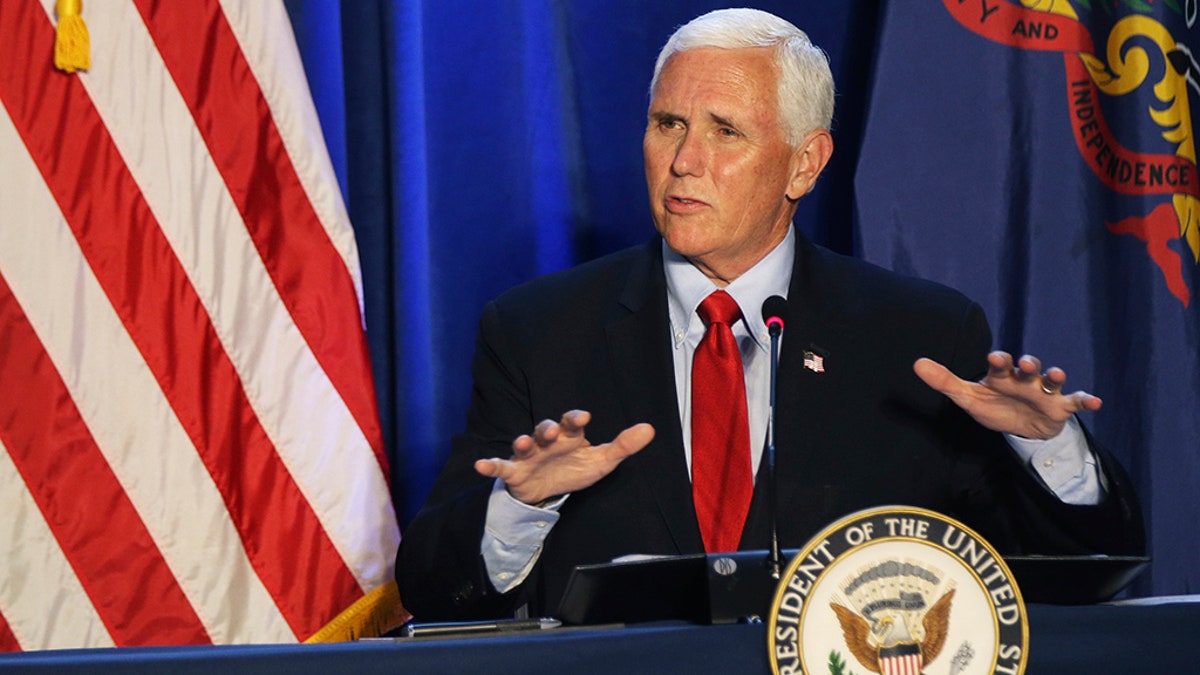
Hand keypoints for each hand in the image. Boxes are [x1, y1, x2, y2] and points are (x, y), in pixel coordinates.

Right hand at [474, 410, 655, 504]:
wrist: (549, 491)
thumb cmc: (575, 469)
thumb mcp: (601, 461)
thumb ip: (623, 446)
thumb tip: (650, 429)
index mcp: (569, 436)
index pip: (572, 423)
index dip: (575, 419)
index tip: (584, 418)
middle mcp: (547, 441)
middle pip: (545, 429)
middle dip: (548, 429)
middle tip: (553, 432)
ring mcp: (529, 455)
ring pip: (523, 444)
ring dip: (522, 441)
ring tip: (523, 442)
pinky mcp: (514, 471)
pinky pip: (500, 467)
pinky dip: (490, 465)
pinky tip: (481, 465)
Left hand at [913, 352, 1101, 439]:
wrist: (1021, 427)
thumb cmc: (994, 406)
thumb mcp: (968, 397)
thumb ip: (944, 381)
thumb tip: (916, 363)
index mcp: (1002, 376)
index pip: (1001, 365)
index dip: (1000, 361)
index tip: (996, 358)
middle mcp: (1025, 379)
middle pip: (1029, 368)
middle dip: (1030, 364)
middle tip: (1028, 364)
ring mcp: (1044, 392)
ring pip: (1052, 380)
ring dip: (1055, 376)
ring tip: (1057, 375)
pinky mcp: (1061, 407)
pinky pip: (1076, 401)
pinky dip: (1086, 400)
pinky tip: (1096, 402)